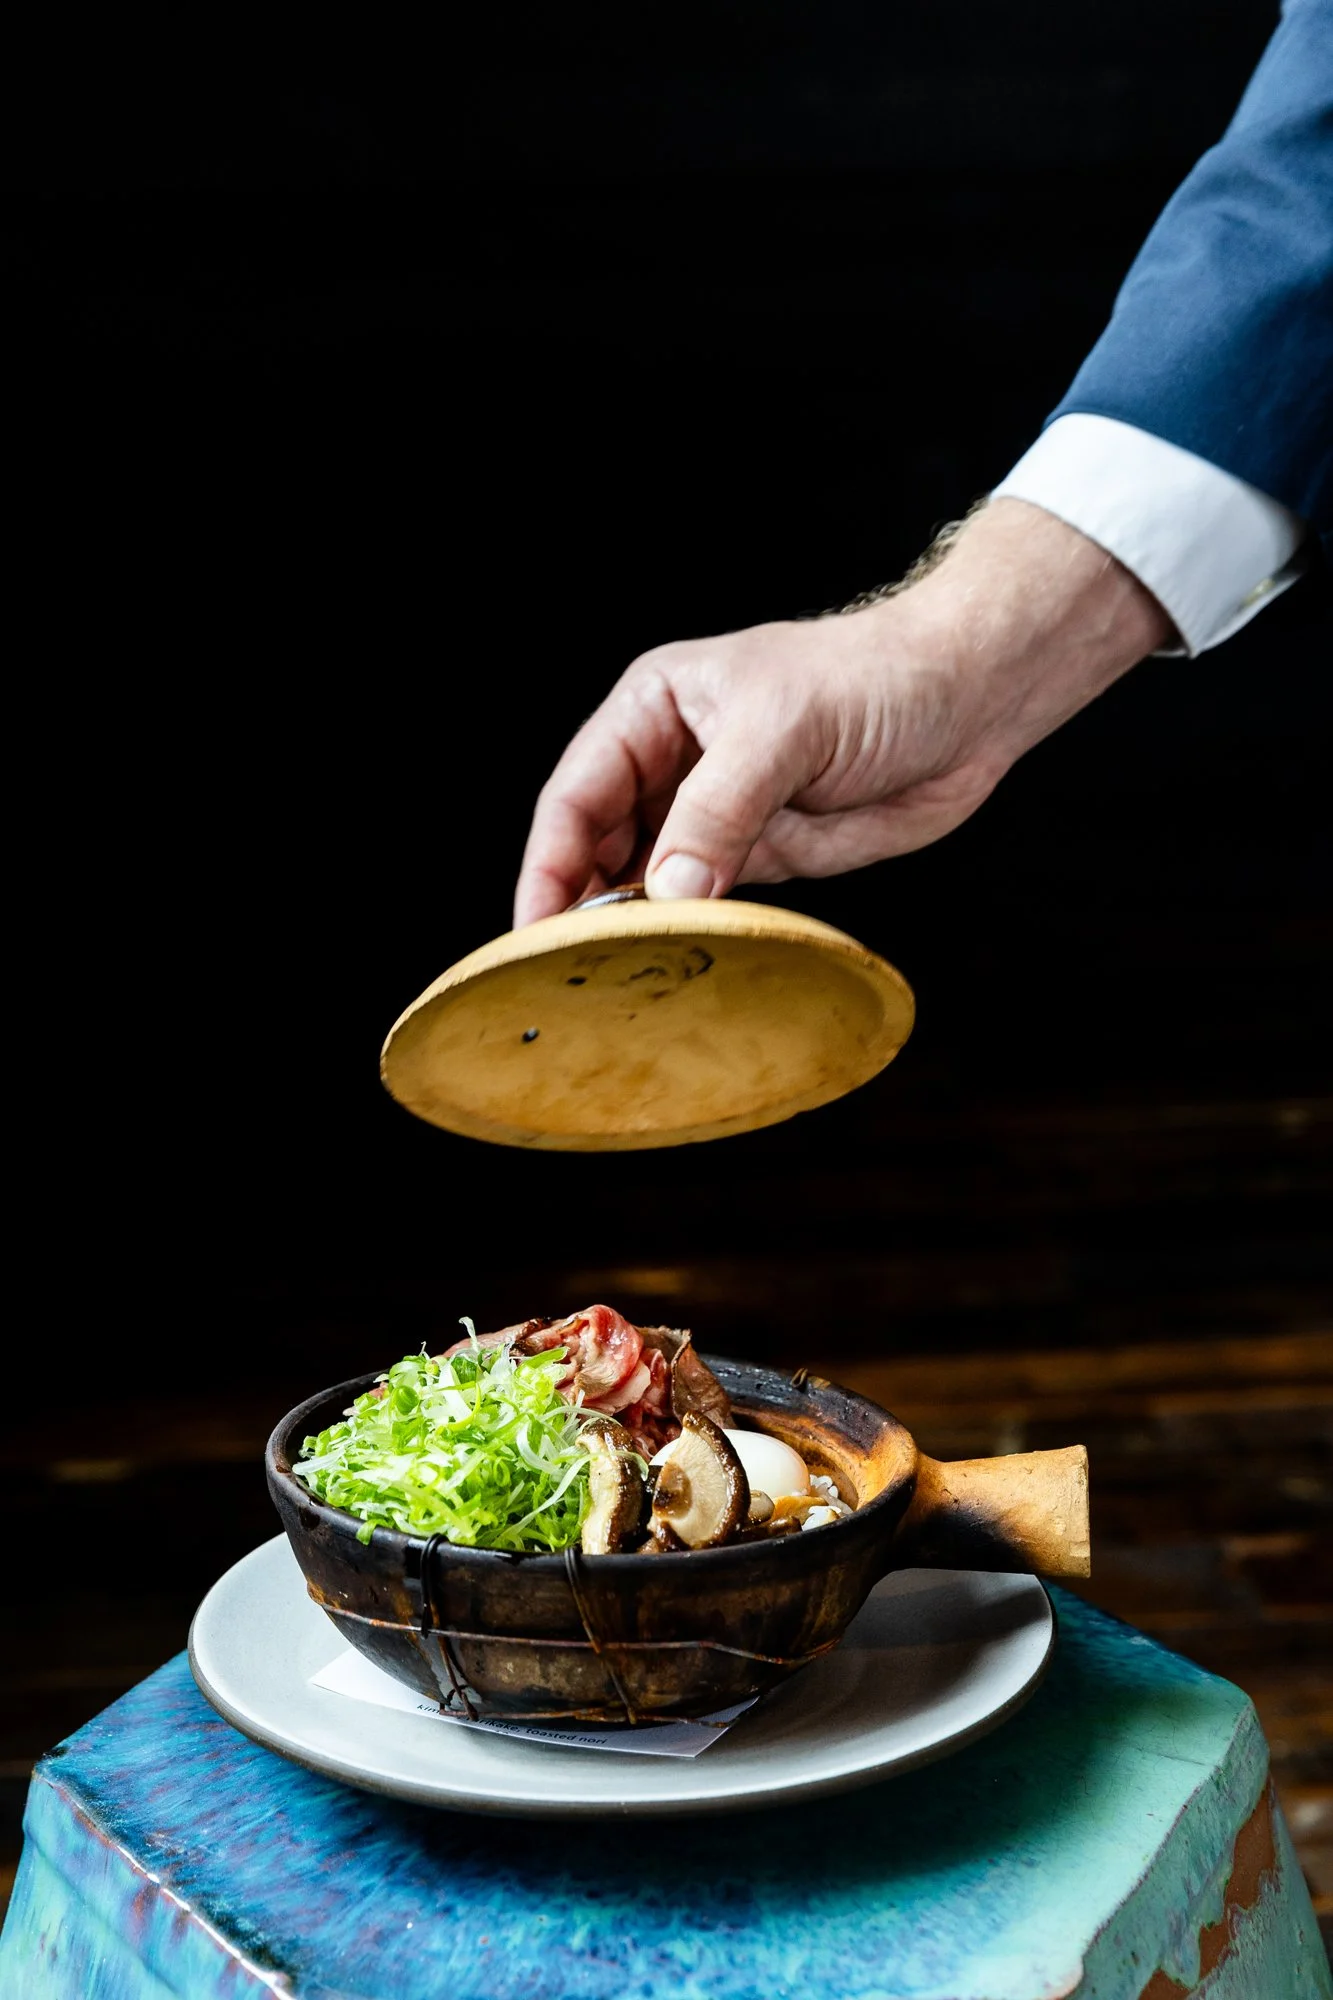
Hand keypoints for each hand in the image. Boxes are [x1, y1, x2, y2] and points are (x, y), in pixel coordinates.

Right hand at [514, 499, 1171, 925]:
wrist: (971, 700)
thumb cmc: (874, 678)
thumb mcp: (784, 731)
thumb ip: (720, 810)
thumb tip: (668, 889)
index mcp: (655, 710)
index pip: (575, 794)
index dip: (548, 863)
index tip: (536, 928)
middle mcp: (673, 764)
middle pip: (599, 846)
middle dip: (581, 905)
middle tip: (570, 973)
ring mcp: (716, 816)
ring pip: (649, 884)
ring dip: (635, 928)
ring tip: (616, 981)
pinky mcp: (762, 856)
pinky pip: (710, 906)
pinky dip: (692, 936)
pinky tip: (680, 964)